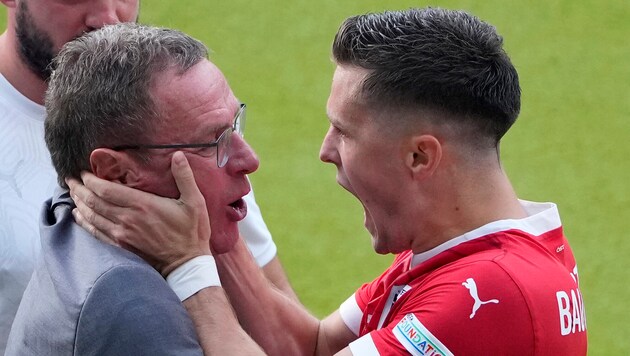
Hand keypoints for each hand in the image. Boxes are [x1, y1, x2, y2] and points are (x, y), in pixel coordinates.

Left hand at [67, 151, 211, 275]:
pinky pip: (96, 233)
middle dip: (80, 189)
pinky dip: (84, 223)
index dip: (92, 180)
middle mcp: (127, 219)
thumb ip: (184, 177)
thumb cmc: (192, 232)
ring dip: (79, 203)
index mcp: (143, 205)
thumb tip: (178, 155)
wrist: (186, 264)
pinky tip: (78, 216)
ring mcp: (122, 235)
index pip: (107, 190)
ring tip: (72, 192)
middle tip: (70, 179)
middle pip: (94, 202)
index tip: (84, 172)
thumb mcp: (195, 202)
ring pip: (92, 216)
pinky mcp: (121, 247)